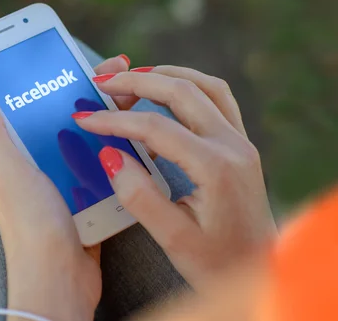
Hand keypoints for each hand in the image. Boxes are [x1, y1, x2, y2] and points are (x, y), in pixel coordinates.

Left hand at [0, 55, 130, 319]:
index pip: (28, 104)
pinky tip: (136, 137)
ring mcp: (64, 183)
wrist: (61, 285)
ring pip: (87, 140)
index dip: (45, 77)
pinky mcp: (87, 199)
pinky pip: (103, 167)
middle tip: (117, 73)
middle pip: (63, 118)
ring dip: (106, 119)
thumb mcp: (12, 175)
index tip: (68, 53)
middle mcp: (37, 166)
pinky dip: (116, 151)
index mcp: (15, 156)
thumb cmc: (32, 230)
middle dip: (87, 92)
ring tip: (132, 97)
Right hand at [74, 66, 276, 289]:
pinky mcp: (240, 144)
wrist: (261, 270)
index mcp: (215, 167)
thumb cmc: (217, 262)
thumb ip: (139, 196)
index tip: (84, 118)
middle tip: (102, 82)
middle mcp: (233, 145)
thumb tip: (110, 155)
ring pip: (204, 86)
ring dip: (166, 75)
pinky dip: (188, 86)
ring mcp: (240, 141)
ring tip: (131, 77)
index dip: (114, 120)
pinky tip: (165, 92)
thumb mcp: (173, 239)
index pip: (155, 128)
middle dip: (137, 81)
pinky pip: (217, 98)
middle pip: (182, 92)